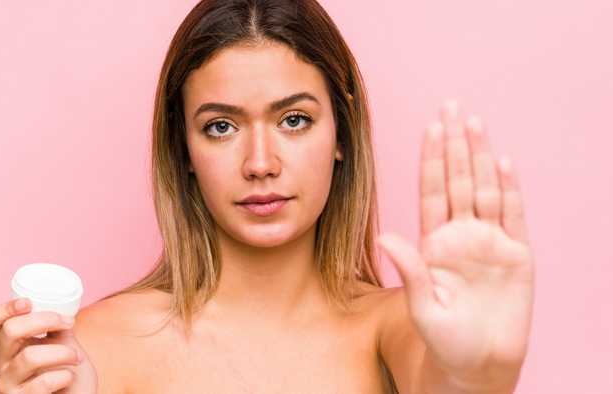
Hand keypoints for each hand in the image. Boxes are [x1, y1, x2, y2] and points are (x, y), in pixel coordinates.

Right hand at [0, 298, 96, 392]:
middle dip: (44, 320)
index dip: (5, 308)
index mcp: (7, 345)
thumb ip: (57, 327)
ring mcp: (7, 385)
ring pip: (29, 356)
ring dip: (62, 352)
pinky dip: (63, 376)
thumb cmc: (68, 373)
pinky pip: (42, 382)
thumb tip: (61, 307)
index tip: (29, 302)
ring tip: (77, 357)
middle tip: (69, 323)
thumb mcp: (63, 344)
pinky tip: (69, 378)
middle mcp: (1, 363)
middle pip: (10, 330)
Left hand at [378, 100, 534, 387]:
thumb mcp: (422, 305)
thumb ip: (410, 269)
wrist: (477, 364)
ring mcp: (490, 242)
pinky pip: (514, 216)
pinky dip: (510, 189)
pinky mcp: (517, 256)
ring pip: (485, 190)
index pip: (433, 191)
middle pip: (459, 180)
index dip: (432, 159)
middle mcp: (462, 235)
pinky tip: (503, 162)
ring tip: (474, 123)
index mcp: (435, 242)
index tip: (430, 127)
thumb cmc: (444, 339)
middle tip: (451, 106)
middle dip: (455, 144)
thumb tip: (386, 236)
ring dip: (480, 157)